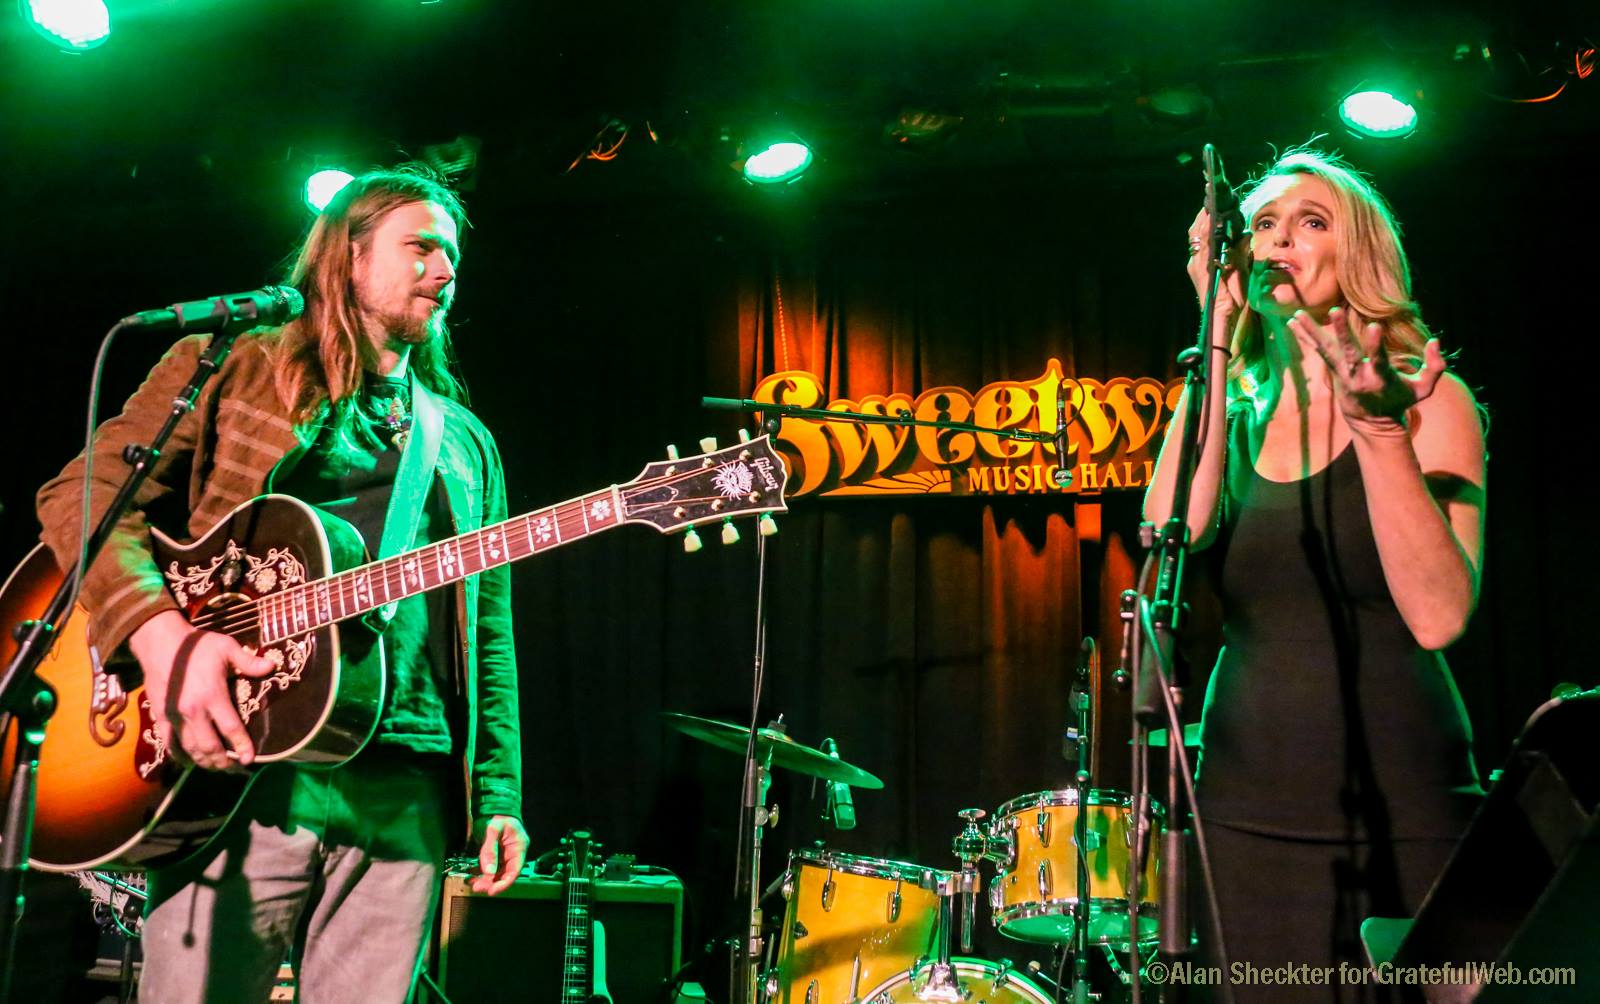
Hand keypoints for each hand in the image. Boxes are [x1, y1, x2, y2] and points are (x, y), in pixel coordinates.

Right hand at [128, 609, 277, 769]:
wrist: (159, 643)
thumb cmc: (197, 645)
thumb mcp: (226, 647)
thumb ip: (248, 661)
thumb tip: (272, 666)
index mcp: (212, 696)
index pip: (230, 728)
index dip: (242, 746)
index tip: (250, 759)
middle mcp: (192, 711)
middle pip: (209, 746)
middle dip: (224, 761)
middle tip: (235, 768)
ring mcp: (174, 716)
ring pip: (190, 749)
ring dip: (204, 762)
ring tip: (217, 767)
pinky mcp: (160, 717)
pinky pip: (170, 744)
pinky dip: (181, 756)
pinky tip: (190, 762)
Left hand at [469, 815, 528, 894]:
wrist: (492, 805)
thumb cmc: (496, 814)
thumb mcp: (493, 830)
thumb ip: (490, 850)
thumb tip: (488, 871)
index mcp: (518, 847)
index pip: (514, 870)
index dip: (504, 883)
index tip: (492, 890)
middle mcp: (513, 853)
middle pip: (505, 874)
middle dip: (492, 883)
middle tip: (478, 887)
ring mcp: (504, 854)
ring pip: (496, 873)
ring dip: (485, 880)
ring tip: (473, 884)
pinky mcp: (495, 854)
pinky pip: (489, 868)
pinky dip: (481, 874)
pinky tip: (472, 877)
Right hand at [1186, 208, 1248, 337]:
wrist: (1226, 320)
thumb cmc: (1233, 300)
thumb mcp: (1241, 271)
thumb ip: (1241, 253)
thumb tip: (1245, 233)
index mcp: (1205, 260)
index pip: (1204, 231)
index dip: (1209, 213)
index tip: (1218, 197)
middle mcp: (1197, 260)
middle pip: (1198, 228)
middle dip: (1206, 210)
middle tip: (1214, 192)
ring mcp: (1197, 264)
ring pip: (1197, 233)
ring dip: (1206, 215)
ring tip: (1214, 199)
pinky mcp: (1200, 269)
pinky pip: (1202, 245)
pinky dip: (1206, 229)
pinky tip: (1214, 218)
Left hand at [1288, 306, 1446, 426]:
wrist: (1372, 422)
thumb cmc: (1400, 400)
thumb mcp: (1423, 389)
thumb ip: (1435, 367)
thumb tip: (1435, 341)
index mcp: (1381, 378)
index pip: (1378, 359)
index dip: (1375, 344)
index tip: (1373, 326)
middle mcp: (1358, 375)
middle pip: (1348, 352)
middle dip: (1342, 332)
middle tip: (1334, 311)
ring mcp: (1342, 373)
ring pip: (1326, 350)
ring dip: (1312, 332)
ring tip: (1298, 314)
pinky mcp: (1334, 370)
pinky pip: (1319, 350)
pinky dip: (1306, 336)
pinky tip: (1293, 321)